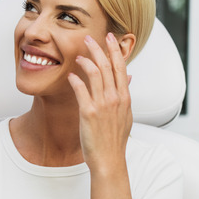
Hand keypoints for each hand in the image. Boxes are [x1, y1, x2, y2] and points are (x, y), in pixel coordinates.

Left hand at [67, 33, 132, 170]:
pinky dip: (75, 79)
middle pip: (107, 66)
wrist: (109, 160)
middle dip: (98, 48)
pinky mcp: (89, 112)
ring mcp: (103, 105)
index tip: (110, 37)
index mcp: (125, 98)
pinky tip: (71, 75)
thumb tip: (128, 78)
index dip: (115, 50)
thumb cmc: (115, 141)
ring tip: (79, 56)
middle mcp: (115, 98)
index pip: (121, 67)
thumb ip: (125, 95)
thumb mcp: (126, 116)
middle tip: (89, 38)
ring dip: (86, 61)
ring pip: (95, 73)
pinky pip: (81, 89)